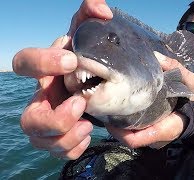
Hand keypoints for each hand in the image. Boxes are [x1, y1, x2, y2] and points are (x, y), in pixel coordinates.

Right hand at [12, 0, 111, 159]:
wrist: (96, 85)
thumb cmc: (87, 62)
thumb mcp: (89, 38)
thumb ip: (91, 17)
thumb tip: (103, 9)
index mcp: (47, 73)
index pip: (24, 62)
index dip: (41, 62)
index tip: (71, 60)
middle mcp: (42, 99)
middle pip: (29, 118)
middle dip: (55, 118)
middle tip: (80, 104)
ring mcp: (47, 121)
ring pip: (40, 139)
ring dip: (66, 137)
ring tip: (89, 124)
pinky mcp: (58, 137)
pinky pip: (58, 151)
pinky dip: (73, 146)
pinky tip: (88, 133)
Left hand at [106, 52, 193, 148]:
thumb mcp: (193, 82)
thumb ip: (177, 69)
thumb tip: (155, 56)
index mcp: (166, 128)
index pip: (137, 139)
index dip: (119, 133)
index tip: (108, 117)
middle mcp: (157, 137)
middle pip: (128, 137)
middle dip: (114, 125)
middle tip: (103, 105)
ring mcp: (154, 138)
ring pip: (130, 135)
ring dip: (118, 124)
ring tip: (110, 104)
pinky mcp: (152, 134)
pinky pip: (135, 132)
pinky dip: (125, 123)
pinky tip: (121, 107)